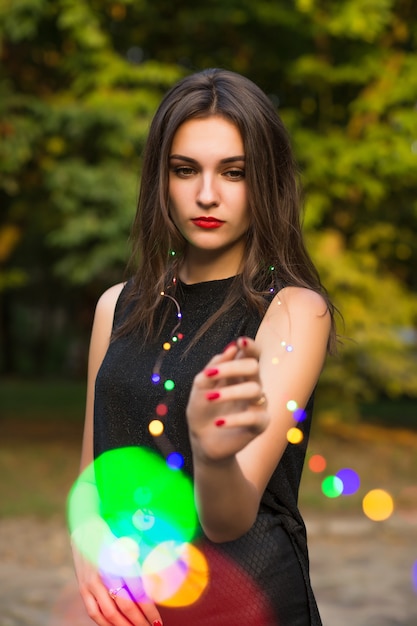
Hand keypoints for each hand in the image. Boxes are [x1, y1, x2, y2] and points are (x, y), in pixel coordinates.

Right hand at [72, 543, 162, 625]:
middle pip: (125, 606)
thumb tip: (158, 586)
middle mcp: (105, 572)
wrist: (85, 529)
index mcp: (121, 560)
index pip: (138, 592)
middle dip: (139, 621)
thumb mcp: (131, 545)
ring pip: (108, 613)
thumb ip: (142, 565)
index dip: (149, 610)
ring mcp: (91, 582)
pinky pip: (93, 612)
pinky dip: (105, 623)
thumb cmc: (114, 535)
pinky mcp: (82, 587)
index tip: (158, 620)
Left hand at [186, 336, 269, 462]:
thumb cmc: (201, 411)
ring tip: (209, 399)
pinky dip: (235, 418)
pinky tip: (218, 422)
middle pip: (253, 366)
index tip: (240, 341)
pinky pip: (254, 416)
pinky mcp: (260, 424)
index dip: (250, 346)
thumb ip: (211, 369)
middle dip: (232, 367)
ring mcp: (258, 404)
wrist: (202, 442)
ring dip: (229, 392)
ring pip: (255, 389)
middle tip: (210, 374)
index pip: (252, 354)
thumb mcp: (199, 389)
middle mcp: (252, 385)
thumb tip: (230, 349)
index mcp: (238, 374)